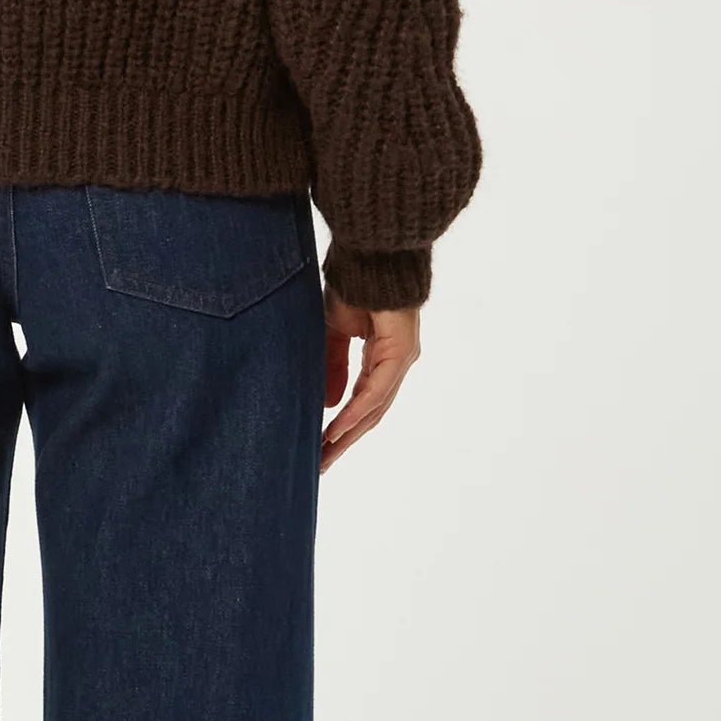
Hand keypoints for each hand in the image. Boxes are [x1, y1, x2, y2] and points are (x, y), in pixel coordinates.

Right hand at [321, 293, 419, 470]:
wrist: (371, 255)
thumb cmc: (355, 286)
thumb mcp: (333, 331)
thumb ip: (333, 366)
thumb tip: (329, 404)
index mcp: (381, 358)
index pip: (362, 401)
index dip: (342, 426)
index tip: (320, 447)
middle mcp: (394, 364)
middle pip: (370, 413)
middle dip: (344, 440)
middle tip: (321, 465)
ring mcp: (400, 360)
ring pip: (375, 408)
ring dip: (348, 433)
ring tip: (326, 453)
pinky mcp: (400, 353)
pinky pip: (376, 391)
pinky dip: (357, 411)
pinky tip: (339, 428)